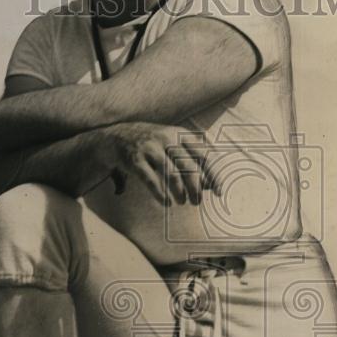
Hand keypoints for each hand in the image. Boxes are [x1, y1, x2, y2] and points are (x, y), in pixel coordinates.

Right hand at [108, 123, 222, 205]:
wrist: (117, 136)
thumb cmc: (153, 144)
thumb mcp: (173, 143)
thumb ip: (191, 160)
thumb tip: (209, 184)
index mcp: (180, 134)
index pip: (203, 155)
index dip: (213, 174)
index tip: (219, 191)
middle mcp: (167, 139)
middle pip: (188, 167)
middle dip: (195, 188)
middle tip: (197, 202)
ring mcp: (150, 148)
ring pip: (171, 175)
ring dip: (179, 193)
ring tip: (182, 202)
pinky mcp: (136, 160)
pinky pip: (151, 180)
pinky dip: (160, 194)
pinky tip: (166, 203)